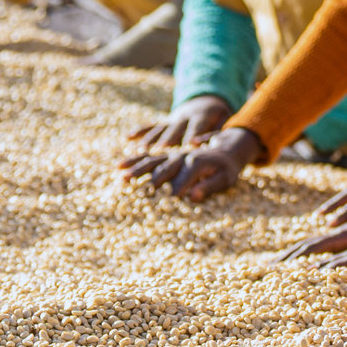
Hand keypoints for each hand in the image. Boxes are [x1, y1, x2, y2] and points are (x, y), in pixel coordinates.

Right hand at [117, 127, 261, 199]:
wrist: (227, 146)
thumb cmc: (227, 168)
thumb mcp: (224, 178)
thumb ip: (209, 186)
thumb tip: (193, 197)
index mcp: (198, 161)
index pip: (185, 176)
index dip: (178, 188)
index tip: (169, 200)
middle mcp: (182, 155)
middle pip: (163, 166)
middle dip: (149, 177)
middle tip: (136, 188)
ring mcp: (172, 153)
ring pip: (151, 159)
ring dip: (136, 167)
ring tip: (121, 177)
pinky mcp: (166, 153)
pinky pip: (147, 155)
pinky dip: (133, 159)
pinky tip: (119, 165)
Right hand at [122, 96, 231, 153]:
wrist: (207, 101)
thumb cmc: (220, 117)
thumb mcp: (225, 120)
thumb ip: (220, 131)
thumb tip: (212, 143)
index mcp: (201, 116)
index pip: (195, 128)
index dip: (191, 137)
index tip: (186, 148)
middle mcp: (183, 117)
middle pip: (174, 130)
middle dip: (166, 141)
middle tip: (159, 151)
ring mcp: (171, 119)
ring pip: (159, 129)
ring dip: (149, 139)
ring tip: (140, 151)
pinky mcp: (164, 122)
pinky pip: (151, 126)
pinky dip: (140, 131)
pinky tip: (128, 137)